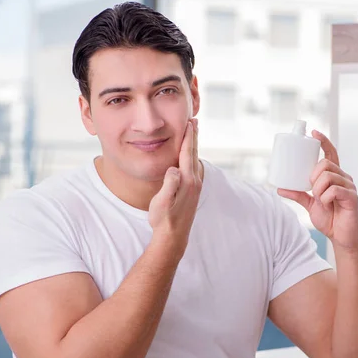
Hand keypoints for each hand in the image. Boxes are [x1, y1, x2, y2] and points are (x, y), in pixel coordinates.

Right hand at [148, 118, 200, 255]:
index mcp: (187, 181)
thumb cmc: (163, 219)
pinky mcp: (193, 192)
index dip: (188, 136)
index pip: (188, 153)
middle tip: (194, 121)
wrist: (173, 237)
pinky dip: (192, 156)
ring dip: (193, 146)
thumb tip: (174, 169)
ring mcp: (195, 187)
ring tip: (192, 134)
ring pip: (195, 160)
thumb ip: (169, 185)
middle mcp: (195, 182)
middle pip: (194, 153)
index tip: (190, 122)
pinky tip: (189, 156)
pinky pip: (193, 168)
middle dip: (193, 136)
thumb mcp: (162, 202)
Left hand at [278, 130, 357, 250]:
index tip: (313, 132)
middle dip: (314, 176)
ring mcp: (349, 186)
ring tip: (320, 200)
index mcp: (335, 176)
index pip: (331, 153)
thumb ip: (298, 195)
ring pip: (329, 176)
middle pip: (326, 164)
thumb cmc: (330, 219)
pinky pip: (335, 190)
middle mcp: (344, 178)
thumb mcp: (310, 205)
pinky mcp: (352, 197)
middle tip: (312, 190)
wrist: (342, 237)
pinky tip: (327, 204)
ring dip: (318, 188)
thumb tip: (279, 188)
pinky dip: (326, 197)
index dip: (323, 142)